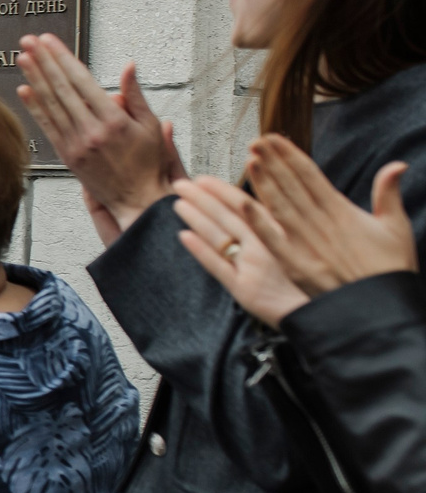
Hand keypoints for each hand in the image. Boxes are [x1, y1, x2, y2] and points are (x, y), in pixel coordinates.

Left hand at [15, 34, 182, 241]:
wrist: (138, 201)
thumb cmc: (148, 164)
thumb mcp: (150, 126)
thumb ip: (136, 95)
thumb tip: (129, 66)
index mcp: (113, 120)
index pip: (82, 81)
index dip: (63, 58)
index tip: (50, 41)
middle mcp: (91, 131)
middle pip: (62, 89)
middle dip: (43, 62)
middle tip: (28, 40)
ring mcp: (76, 144)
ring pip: (51, 105)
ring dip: (34, 79)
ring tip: (22, 57)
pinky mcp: (67, 156)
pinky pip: (47, 127)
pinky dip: (35, 107)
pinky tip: (24, 90)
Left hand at [172, 177, 311, 325]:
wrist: (315, 314)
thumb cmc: (305, 283)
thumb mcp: (295, 250)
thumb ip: (274, 232)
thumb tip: (250, 214)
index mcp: (279, 235)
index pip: (246, 206)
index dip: (223, 191)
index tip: (204, 179)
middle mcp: (266, 246)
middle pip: (229, 216)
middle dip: (203, 198)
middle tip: (181, 183)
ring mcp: (253, 267)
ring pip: (220, 236)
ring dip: (197, 218)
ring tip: (178, 203)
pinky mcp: (243, 288)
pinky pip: (218, 266)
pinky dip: (200, 250)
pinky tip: (183, 236)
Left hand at [246, 137, 417, 294]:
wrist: (382, 306)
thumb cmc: (389, 269)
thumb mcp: (395, 227)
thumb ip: (388, 194)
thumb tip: (397, 165)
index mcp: (342, 211)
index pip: (311, 176)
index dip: (291, 155)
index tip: (274, 138)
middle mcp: (321, 224)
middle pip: (292, 187)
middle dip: (273, 162)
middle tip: (255, 141)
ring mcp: (307, 244)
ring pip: (280, 207)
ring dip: (263, 183)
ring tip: (249, 160)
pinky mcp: (297, 265)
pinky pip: (274, 240)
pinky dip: (260, 222)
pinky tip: (244, 204)